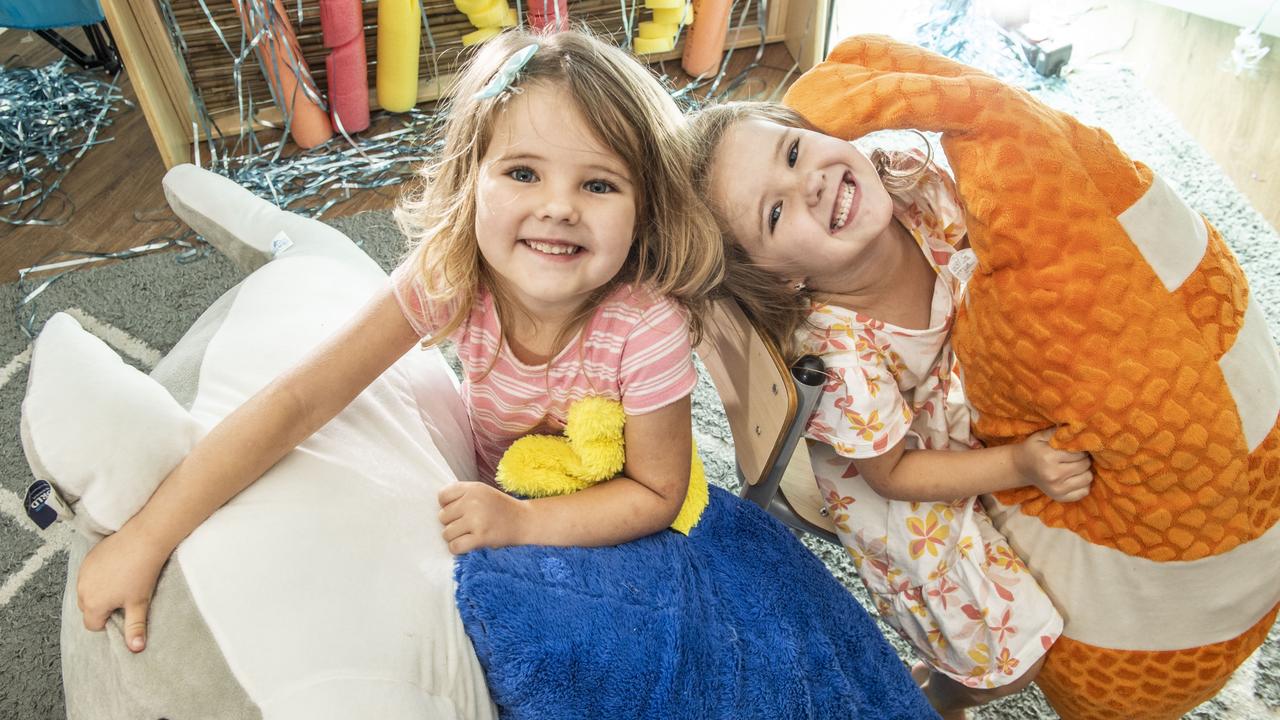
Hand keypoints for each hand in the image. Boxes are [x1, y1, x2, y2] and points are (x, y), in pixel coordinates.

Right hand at [76, 526, 171, 652]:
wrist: (144, 539)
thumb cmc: (142, 573)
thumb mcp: (139, 603)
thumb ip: (134, 628)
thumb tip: (135, 649)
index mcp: (92, 604)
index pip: (93, 625)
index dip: (108, 622)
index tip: (123, 612)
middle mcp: (82, 589)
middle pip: (88, 608)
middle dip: (103, 607)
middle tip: (124, 596)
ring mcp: (83, 572)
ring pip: (88, 591)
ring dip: (100, 591)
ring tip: (122, 582)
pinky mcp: (88, 558)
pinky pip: (89, 574)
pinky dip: (99, 576)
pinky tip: (117, 569)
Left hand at [437, 481, 529, 553]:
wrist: (525, 521)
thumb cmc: (500, 508)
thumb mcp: (482, 492)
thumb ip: (461, 495)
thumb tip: (437, 507)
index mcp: (473, 488)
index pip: (442, 497)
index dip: (448, 506)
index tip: (459, 511)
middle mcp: (473, 502)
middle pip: (442, 516)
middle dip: (452, 522)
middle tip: (468, 525)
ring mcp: (477, 520)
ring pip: (446, 533)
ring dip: (455, 537)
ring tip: (469, 534)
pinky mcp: (481, 538)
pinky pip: (455, 546)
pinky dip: (459, 548)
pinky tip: (469, 544)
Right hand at [1013, 428, 1092, 501]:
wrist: (1020, 467)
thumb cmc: (1033, 449)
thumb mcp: (1041, 436)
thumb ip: (1059, 432)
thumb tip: (1078, 427)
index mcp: (1048, 458)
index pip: (1079, 452)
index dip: (1080, 448)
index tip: (1075, 448)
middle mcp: (1053, 475)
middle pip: (1085, 465)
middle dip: (1084, 459)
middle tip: (1075, 457)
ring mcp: (1057, 489)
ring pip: (1088, 478)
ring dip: (1085, 471)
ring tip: (1076, 466)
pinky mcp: (1060, 498)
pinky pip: (1084, 491)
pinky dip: (1083, 484)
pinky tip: (1074, 478)